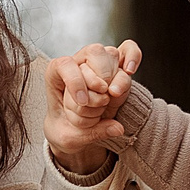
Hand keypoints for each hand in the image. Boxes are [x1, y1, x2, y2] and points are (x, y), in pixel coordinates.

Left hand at [43, 40, 141, 172]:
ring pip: (111, 54)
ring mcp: (98, 64)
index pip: (64, 64)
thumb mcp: (72, 138)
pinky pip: (128, 50)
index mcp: (57, 76)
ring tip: (112, 97)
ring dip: (115, 78)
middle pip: (92, 53)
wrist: (76, 131)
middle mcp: (78, 63)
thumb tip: (117, 128)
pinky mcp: (116, 68)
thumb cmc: (67, 130)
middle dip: (98, 80)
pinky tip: (129, 70)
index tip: (82, 101)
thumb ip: (93, 133)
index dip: (75, 80)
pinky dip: (132, 57)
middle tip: (100, 101)